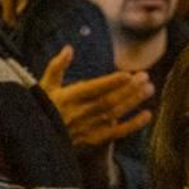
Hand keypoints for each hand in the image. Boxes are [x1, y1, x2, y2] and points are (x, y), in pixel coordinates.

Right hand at [39, 46, 153, 150]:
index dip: (110, 83)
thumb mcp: (44, 87)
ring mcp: (87, 128)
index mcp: (67, 98)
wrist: (39, 140)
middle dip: (128, 89)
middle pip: (108, 100)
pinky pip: (116, 133)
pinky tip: (146, 115)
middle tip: (145, 77)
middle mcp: (79, 113)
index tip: (127, 74)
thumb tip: (69, 48)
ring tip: (149, 89)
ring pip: (114, 113)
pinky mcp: (93, 140)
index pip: (92, 89)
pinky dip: (132, 125)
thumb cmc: (43, 109)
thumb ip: (57, 67)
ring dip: (133, 101)